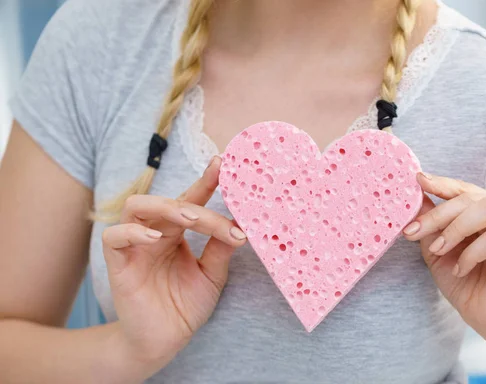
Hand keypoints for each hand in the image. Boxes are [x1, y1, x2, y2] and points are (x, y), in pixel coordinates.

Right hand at [101, 156, 245, 378]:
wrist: (164, 341)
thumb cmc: (185, 306)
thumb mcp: (212, 275)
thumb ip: (221, 249)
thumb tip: (242, 223)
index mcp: (177, 232)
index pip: (191, 199)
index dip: (206, 181)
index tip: (225, 165)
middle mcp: (155, 232)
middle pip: (170, 201)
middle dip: (195, 202)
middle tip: (219, 221)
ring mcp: (135, 245)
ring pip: (137, 206)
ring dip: (165, 207)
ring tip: (191, 219)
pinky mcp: (118, 263)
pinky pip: (115, 237)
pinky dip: (134, 233)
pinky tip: (156, 240)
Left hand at [403, 173, 485, 344]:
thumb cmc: (465, 282)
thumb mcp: (438, 251)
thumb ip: (430, 226)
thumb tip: (415, 198)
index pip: (463, 189)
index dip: (441, 183)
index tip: (418, 180)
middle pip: (472, 198)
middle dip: (438, 214)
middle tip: (414, 231)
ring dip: (456, 228)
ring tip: (439, 250)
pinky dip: (472, 253)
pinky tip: (461, 269)